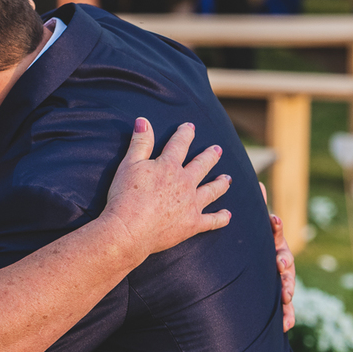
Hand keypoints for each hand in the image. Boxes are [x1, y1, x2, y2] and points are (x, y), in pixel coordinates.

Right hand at [101, 119, 231, 261]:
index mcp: (169, 166)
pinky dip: (221, 218)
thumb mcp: (129, 164)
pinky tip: (227, 215)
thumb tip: (144, 120)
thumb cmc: (124, 197)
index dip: (185, 133)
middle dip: (210, 156)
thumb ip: (140, 142)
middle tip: (217, 150)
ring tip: (227, 178)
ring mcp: (191, 204)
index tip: (190, 126)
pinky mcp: (192, 224)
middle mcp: (185, 183)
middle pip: (201, 165)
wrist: (129, 230)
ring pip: (212, 190)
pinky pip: (212, 221)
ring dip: (220, 183)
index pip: (179, 144)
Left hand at [258, 182, 295, 331]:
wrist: (248, 274)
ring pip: (288, 284)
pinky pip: (285, 308)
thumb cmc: (252, 248)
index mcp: (272, 244)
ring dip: (288, 290)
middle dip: (284, 262)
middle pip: (285, 260)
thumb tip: (258, 185)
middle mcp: (279, 261)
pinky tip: (286, 326)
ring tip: (286, 296)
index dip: (275, 226)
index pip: (276, 233)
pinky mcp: (279, 297)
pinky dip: (287, 316)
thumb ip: (257, 210)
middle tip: (280, 264)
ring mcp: (281, 279)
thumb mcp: (252, 232)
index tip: (273, 220)